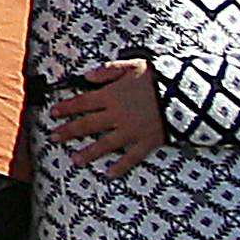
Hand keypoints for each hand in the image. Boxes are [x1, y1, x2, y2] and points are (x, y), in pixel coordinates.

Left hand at [49, 53, 165, 175]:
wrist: (186, 94)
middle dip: (69, 132)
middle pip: (88, 125)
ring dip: (88, 153)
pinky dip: (120, 167)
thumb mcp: (132, 65)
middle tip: (54, 137)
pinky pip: (131, 158)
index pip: (82, 103)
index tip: (53, 113)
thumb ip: (108, 70)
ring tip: (75, 160)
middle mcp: (118, 116)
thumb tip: (87, 76)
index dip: (66, 108)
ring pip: (105, 144)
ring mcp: (132, 131)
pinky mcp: (147, 142)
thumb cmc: (158, 78)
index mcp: (112, 96)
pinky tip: (109, 173)